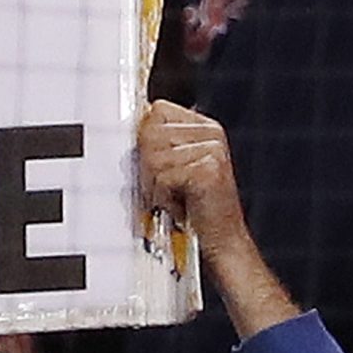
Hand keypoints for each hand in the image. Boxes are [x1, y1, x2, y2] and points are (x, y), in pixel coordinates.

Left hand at [139, 101, 291, 337]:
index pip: (157, 111)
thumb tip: (130, 126)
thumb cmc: (195, 209)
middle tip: (165, 188)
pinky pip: (163, 177)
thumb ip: (157, 144)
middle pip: (151, 133)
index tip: (155, 165)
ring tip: (173, 198)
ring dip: (155, 185)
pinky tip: (179, 206)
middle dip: (148, 167)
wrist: (223, 242)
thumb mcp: (176, 168)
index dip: (146, 139)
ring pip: (153, 157)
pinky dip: (164, 197)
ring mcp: (213, 150)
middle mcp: (212, 134)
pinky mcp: (209, 170)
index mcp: (205, 127)